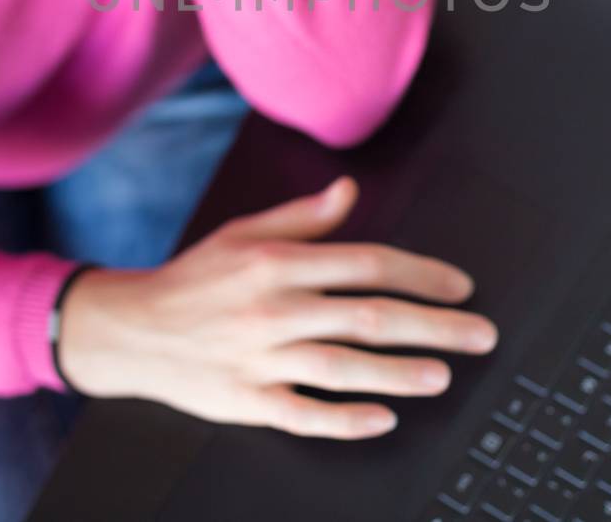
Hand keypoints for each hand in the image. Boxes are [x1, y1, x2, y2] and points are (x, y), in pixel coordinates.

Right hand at [57, 175, 500, 439]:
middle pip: (370, 316)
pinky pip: (305, 413)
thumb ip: (303, 218)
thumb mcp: (243, 233)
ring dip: (400, 374)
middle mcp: (275, 309)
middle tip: (480, 335)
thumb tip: (349, 192)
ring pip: (344, 367)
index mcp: (279, 263)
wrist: (130, 330)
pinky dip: (345, 418)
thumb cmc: (193, 280)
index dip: (421, 274)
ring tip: (443, 376)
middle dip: (434, 326)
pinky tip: (382, 419)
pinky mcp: (247, 400)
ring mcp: (262, 358)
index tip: (459, 286)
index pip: (367, 264)